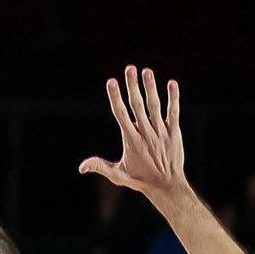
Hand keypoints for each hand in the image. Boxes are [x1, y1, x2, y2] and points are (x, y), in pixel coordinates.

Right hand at [79, 65, 188, 204]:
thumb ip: (100, 167)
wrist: (166, 185)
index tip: (111, 81)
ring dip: (151, 87)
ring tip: (147, 71)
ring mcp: (161, 131)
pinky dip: (173, 98)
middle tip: (129, 68)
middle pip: (137, 105)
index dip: (115, 97)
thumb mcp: (118, 175)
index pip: (121, 114)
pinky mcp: (173, 132)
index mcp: (131, 140)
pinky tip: (172, 83)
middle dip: (132, 86)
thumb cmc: (140, 179)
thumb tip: (81, 167)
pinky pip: (173, 112)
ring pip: (155, 106)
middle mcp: (146, 133)